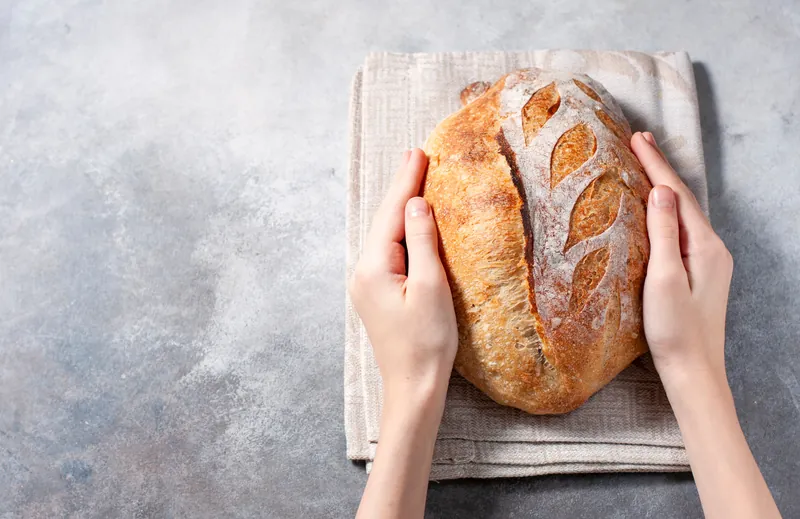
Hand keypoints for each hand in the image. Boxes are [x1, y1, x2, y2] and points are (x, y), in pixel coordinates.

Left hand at [349, 148, 457, 402]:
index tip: (419, 151)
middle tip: (416, 154)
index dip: (407, 181)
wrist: (413, 387)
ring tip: (414, 178)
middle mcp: (362, 272)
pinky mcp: (377, 294)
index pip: (392, 214)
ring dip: (400, 208)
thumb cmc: (427, 342)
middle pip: (384, 221)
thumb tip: (416, 203)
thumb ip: (422, 241)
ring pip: (385, 235)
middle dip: (401, 188)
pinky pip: (389, 252)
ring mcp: (367, 285)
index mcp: (373, 268)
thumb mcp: (431, 286)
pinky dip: (401, 231)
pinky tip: (409, 221)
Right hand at [632, 132, 780, 518]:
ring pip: (681, 214)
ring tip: (642, 167)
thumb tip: (660, 191)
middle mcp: (712, 249)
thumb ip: (663, 233)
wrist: (694, 372)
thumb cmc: (675, 331)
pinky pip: (680, 231)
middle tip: (638, 141)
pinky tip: (652, 210)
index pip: (676, 195)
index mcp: (706, 246)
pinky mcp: (698, 274)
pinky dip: (664, 212)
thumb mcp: (663, 280)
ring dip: (662, 188)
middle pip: (682, 200)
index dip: (656, 165)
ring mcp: (708, 262)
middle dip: (659, 169)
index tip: (637, 138)